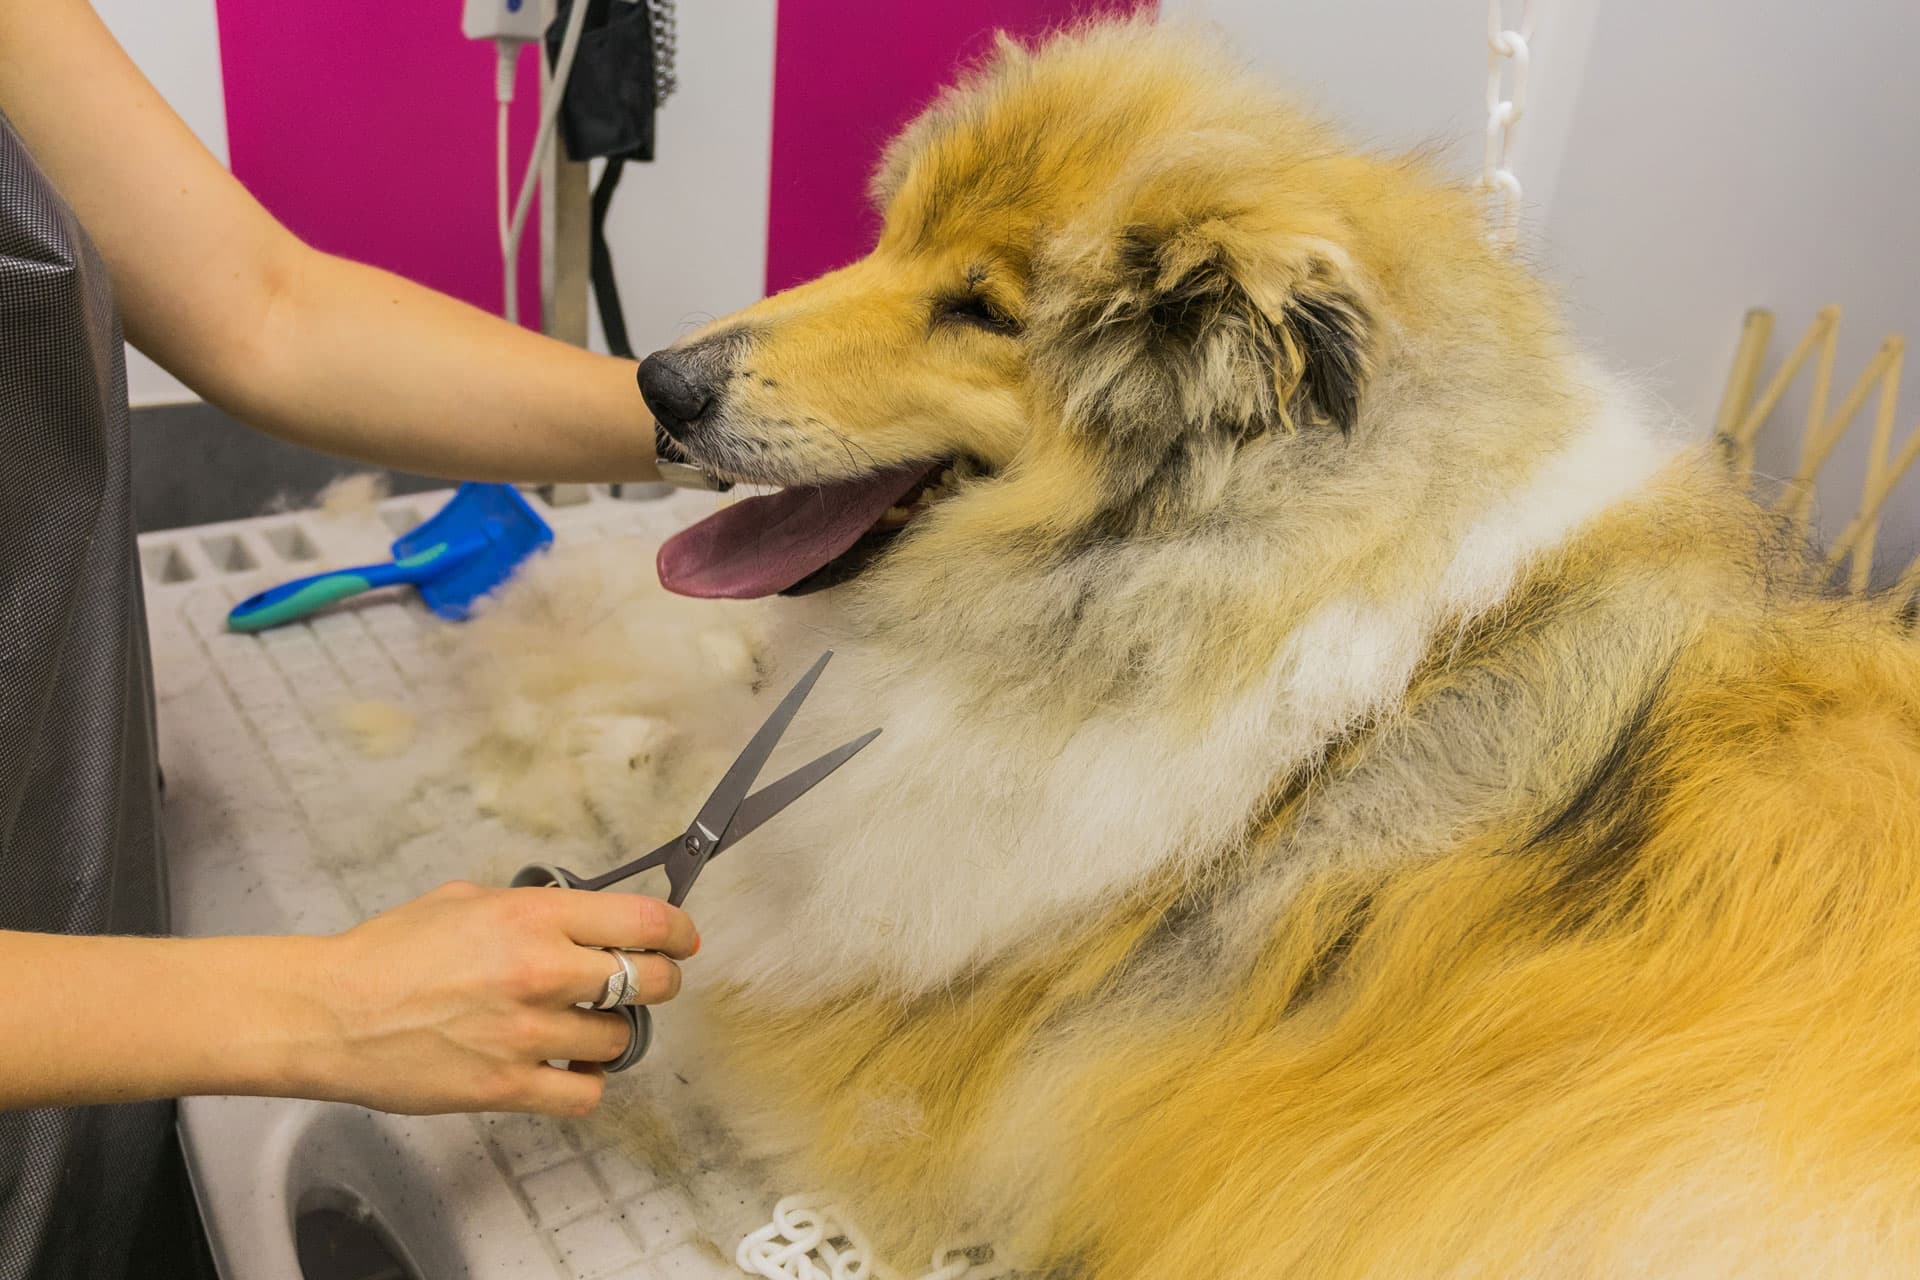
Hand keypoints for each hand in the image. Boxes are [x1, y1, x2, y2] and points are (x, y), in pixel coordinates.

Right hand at [290, 881, 697, 1115]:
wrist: (332, 1013)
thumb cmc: (389, 952)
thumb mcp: (468, 899)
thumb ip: (534, 908)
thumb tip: (584, 914)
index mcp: (533, 918)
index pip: (644, 921)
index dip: (678, 932)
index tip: (683, 939)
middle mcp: (541, 972)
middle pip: (650, 982)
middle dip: (658, 981)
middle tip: (645, 983)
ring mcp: (528, 1033)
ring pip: (621, 1040)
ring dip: (614, 1034)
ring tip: (588, 1027)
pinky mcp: (509, 1086)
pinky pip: (585, 1094)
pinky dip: (587, 1082)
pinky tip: (570, 1068)